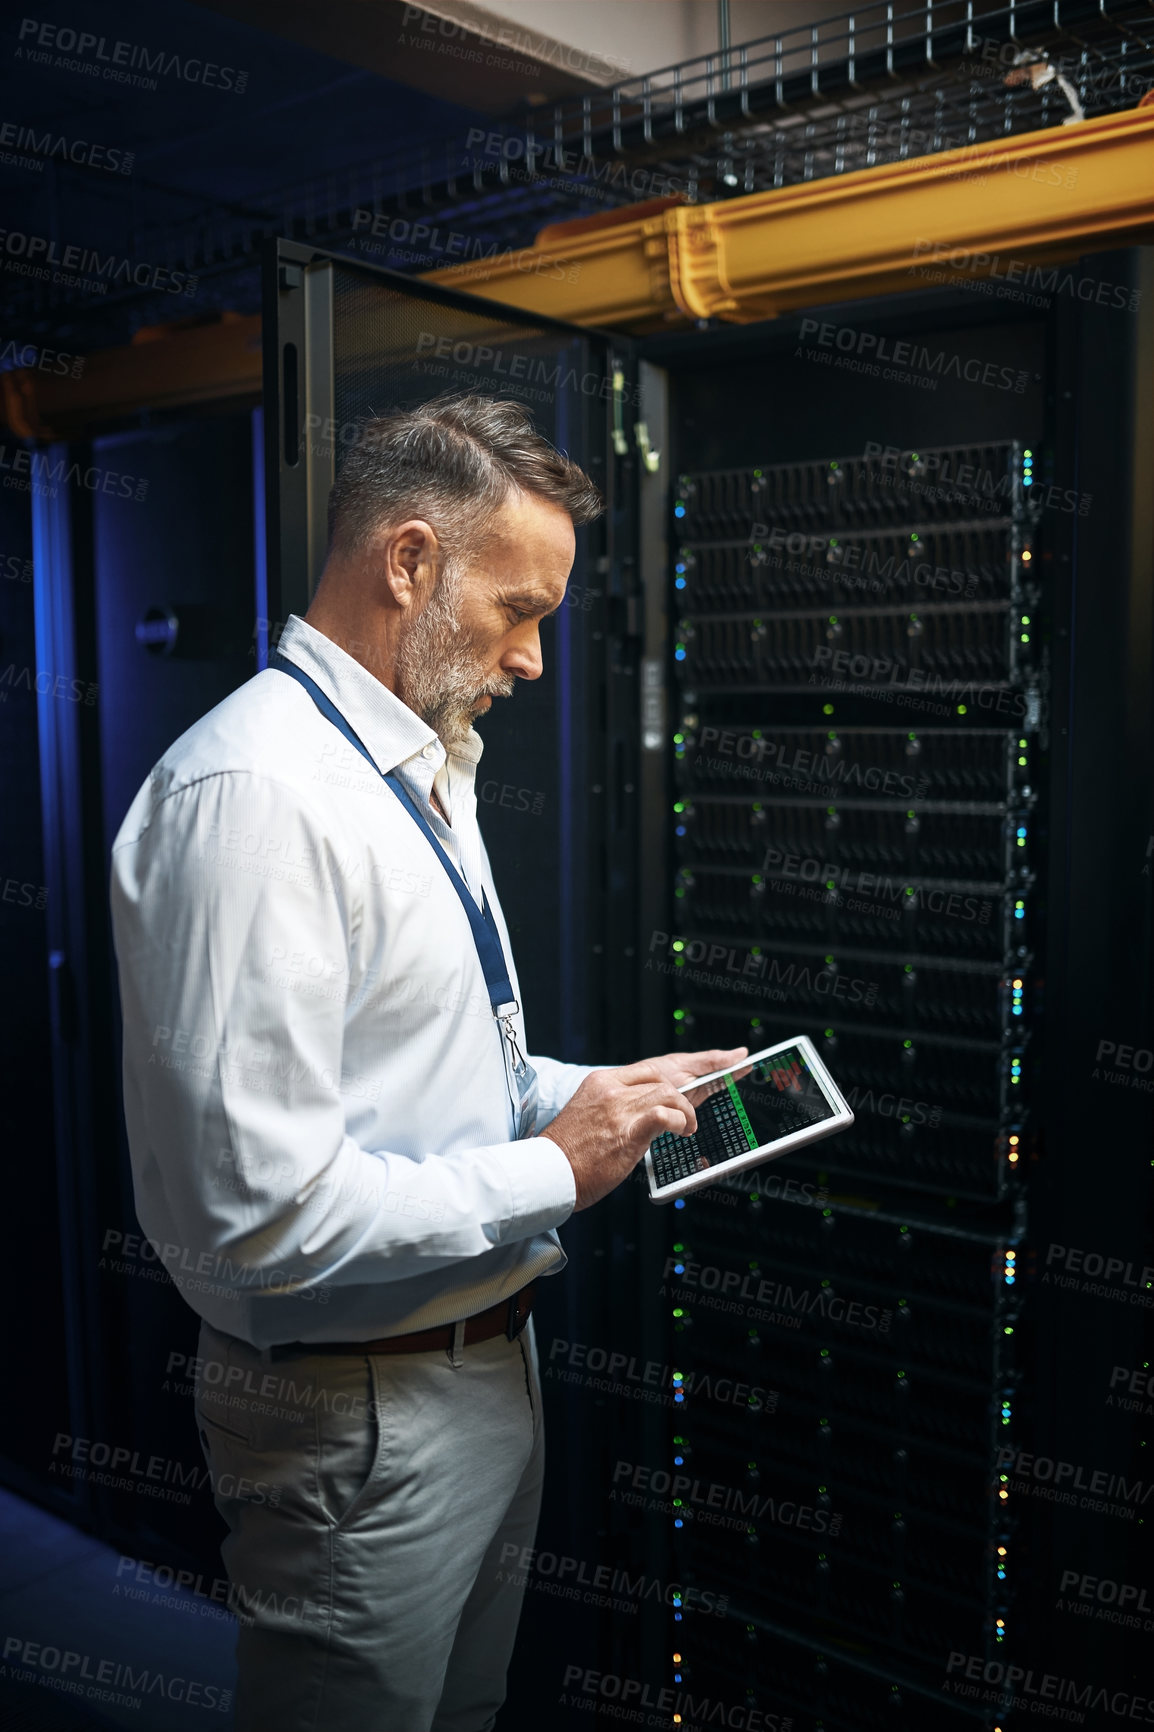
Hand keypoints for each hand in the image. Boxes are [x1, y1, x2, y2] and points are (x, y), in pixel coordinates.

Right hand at [545, 1047, 748, 1211]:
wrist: (546, 1173)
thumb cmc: (570, 1155)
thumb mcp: (594, 1119)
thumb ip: (623, 1109)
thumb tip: (659, 1112)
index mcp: (603, 1082)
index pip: (655, 1066)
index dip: (690, 1061)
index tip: (719, 1057)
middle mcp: (611, 1088)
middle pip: (667, 1071)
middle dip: (706, 1068)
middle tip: (735, 1064)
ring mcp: (618, 1108)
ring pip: (669, 1091)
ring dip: (688, 1110)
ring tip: (690, 1128)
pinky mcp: (625, 1129)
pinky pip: (664, 1113)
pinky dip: (680, 1119)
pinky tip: (683, 1130)